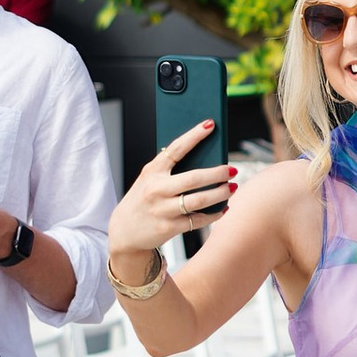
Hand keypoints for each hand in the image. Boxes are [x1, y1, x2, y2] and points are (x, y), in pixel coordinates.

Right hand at [107, 121, 237, 277]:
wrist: (124, 232)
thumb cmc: (143, 200)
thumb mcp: (149, 180)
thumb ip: (169, 170)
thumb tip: (205, 159)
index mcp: (152, 171)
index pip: (175, 149)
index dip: (194, 135)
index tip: (210, 124)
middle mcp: (156, 189)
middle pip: (193, 178)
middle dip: (217, 173)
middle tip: (232, 170)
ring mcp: (162, 210)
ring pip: (199, 200)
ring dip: (220, 194)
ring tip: (232, 188)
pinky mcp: (168, 228)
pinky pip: (198, 220)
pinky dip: (214, 214)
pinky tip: (223, 208)